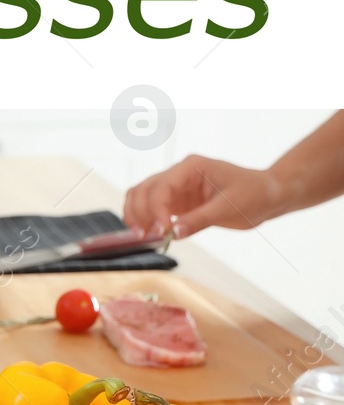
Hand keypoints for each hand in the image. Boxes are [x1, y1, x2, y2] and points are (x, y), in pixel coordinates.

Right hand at [122, 155, 287, 237]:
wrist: (267, 196)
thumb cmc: (254, 194)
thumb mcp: (228, 208)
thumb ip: (199, 220)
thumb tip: (173, 234)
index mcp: (191, 167)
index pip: (161, 187)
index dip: (155, 210)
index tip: (160, 231)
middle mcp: (179, 174)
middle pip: (144, 190)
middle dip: (140, 213)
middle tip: (145, 236)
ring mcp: (177, 187)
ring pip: (142, 196)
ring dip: (137, 215)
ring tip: (143, 236)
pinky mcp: (178, 201)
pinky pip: (152, 208)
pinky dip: (146, 220)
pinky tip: (151, 234)